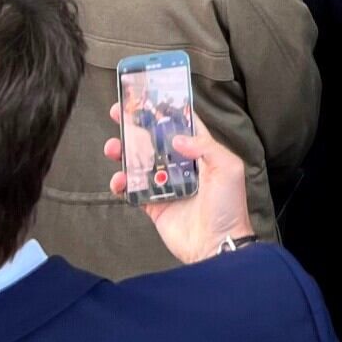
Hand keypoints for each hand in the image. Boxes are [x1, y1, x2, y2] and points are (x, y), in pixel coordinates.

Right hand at [104, 105, 252, 264]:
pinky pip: (134, 190)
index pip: (182, 124)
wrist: (216, 245)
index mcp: (202, 152)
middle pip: (155, 140)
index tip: (146, 96)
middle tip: (117, 113)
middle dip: (136, 126)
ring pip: (140, 162)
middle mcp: (183, 165)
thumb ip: (205, 147)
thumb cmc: (228, 206)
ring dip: (124, 153)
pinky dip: (123, 183)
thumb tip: (177, 137)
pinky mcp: (155, 204)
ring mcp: (167, 184)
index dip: (166, 110)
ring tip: (113, 148)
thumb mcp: (227, 168)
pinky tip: (119, 180)